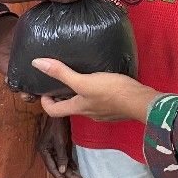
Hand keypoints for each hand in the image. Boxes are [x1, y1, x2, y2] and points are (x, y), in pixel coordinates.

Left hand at [32, 59, 159, 122]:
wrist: (140, 101)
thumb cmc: (111, 92)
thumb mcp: (84, 81)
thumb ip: (62, 73)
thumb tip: (37, 63)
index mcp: (78, 108)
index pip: (53, 112)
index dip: (45, 102)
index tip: (44, 91)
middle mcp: (88, 114)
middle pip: (70, 107)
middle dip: (63, 96)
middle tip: (61, 81)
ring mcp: (102, 114)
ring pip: (85, 105)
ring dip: (80, 95)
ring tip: (81, 77)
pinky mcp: (115, 109)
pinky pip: (100, 103)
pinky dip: (95, 95)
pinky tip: (102, 83)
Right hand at [37, 116, 83, 177]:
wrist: (59, 111)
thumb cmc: (58, 126)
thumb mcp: (60, 141)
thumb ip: (61, 156)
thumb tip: (63, 170)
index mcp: (43, 150)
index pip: (51, 167)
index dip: (59, 177)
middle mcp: (47, 151)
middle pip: (57, 166)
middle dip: (68, 174)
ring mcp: (52, 148)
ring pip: (61, 162)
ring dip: (70, 170)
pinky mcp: (58, 144)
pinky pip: (64, 156)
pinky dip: (69, 162)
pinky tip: (75, 168)